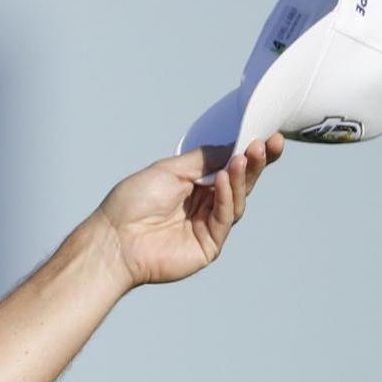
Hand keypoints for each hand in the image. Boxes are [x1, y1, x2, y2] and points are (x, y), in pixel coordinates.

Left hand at [92, 133, 283, 289]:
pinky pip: (224, 217)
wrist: (113, 239)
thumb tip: (231, 145)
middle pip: (240, 182)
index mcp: (194, 185)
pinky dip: (227, 196)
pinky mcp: (208, 244)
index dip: (248, 154)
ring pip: (237, 199)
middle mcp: (204, 205)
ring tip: (243, 158)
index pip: (229, 167)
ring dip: (242, 177)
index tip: (267, 136)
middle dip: (254, 162)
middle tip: (267, 144)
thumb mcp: (169, 169)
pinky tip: (225, 178)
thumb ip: (202, 159)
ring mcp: (207, 226)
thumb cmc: (132, 203)